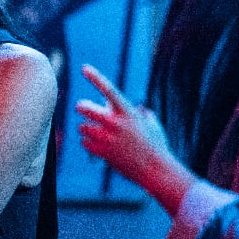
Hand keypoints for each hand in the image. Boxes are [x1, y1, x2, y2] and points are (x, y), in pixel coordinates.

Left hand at [74, 65, 176, 187]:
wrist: (155, 170)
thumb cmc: (156, 146)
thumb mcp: (152, 126)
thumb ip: (144, 115)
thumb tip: (140, 108)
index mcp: (128, 113)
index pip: (109, 90)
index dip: (96, 78)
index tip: (84, 68)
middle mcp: (115, 123)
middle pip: (85, 108)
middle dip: (82, 107)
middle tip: (83, 108)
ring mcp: (107, 138)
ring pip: (82, 127)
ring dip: (86, 128)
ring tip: (97, 133)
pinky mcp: (102, 152)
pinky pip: (84, 142)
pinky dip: (87, 143)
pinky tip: (97, 145)